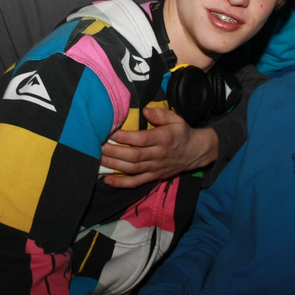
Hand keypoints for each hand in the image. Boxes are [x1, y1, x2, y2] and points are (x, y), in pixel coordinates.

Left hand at [100, 107, 217, 187]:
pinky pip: (136, 182)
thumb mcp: (176, 119)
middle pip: (133, 156)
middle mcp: (159, 155)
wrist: (196, 152)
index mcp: (164, 139)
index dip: (125, 136)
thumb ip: (161, 114)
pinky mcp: (153, 177)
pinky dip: (121, 183)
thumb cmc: (182, 132)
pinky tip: (107, 179)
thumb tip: (145, 111)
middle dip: (114, 151)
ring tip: (98, 159)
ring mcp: (155, 168)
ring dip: (114, 165)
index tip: (110, 131)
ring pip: (132, 169)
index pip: (142, 139)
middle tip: (98, 146)